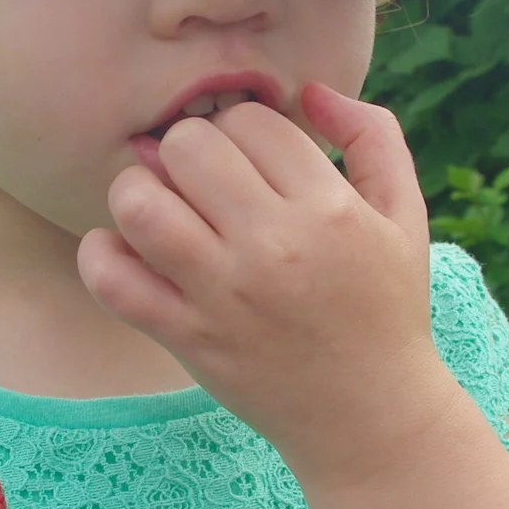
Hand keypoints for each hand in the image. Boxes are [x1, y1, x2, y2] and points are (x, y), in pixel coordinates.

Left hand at [77, 81, 461, 490]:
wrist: (370, 418)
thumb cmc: (386, 309)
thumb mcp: (405, 216)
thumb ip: (373, 137)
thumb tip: (313, 91)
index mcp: (328, 208)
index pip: (252, 121)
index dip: (245, 130)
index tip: (252, 162)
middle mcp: (273, 246)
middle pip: (189, 146)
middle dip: (190, 151)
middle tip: (204, 182)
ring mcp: (224, 295)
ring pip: (141, 202)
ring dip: (141, 193)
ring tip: (163, 210)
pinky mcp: (188, 338)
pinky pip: (112, 280)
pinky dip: (102, 255)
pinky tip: (128, 251)